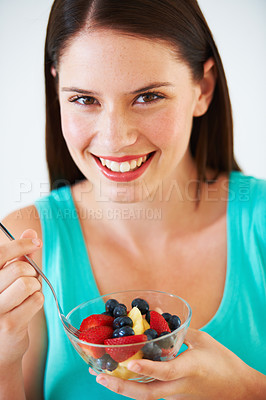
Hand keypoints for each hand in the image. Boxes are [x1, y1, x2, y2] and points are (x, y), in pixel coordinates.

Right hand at [0, 229, 43, 366]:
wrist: (1, 346)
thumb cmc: (6, 306)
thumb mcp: (9, 278)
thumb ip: (19, 256)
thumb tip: (30, 232)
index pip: (0, 253)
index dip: (20, 244)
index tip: (35, 242)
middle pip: (19, 269)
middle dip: (31, 273)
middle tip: (27, 282)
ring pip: (28, 284)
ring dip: (35, 288)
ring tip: (27, 295)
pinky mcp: (10, 325)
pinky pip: (36, 300)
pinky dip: (38, 300)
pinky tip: (28, 308)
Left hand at [92, 328, 260, 398]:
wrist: (240, 390)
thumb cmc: (224, 363)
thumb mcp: (204, 341)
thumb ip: (179, 328)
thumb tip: (157, 313)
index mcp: (189, 370)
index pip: (164, 372)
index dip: (145, 367)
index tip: (127, 362)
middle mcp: (179, 387)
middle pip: (146, 394)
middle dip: (120, 387)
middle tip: (99, 376)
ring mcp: (177, 396)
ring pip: (146, 396)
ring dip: (123, 388)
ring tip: (103, 377)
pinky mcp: (176, 398)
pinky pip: (152, 393)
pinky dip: (135, 386)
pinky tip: (123, 377)